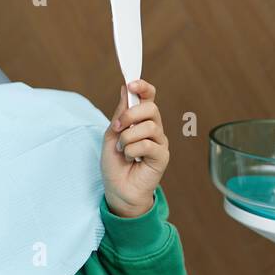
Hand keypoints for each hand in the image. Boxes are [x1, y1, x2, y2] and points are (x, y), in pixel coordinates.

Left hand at [101, 79, 168, 216]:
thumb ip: (120, 113)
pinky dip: (133, 150)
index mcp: (141, 121)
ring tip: (122, 149)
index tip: (131, 84)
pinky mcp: (162, 156)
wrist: (117, 189)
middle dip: (130, 115)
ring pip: (149, 126)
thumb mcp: (112, 135)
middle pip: (151, 108)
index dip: (143, 88)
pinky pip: (148, 144)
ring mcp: (159, 142)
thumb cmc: (115, 164)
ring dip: (128, 137)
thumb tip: (125, 88)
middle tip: (117, 127)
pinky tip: (130, 159)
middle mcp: (154, 129)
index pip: (149, 98)